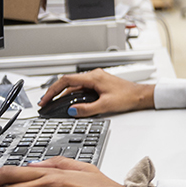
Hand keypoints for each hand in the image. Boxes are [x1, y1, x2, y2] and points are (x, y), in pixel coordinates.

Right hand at [39, 68, 154, 116]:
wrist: (140, 95)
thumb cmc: (128, 97)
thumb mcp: (105, 106)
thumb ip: (87, 109)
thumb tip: (72, 110)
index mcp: (94, 77)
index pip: (67, 80)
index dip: (53, 89)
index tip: (45, 99)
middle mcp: (94, 76)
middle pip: (68, 82)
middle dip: (55, 92)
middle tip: (45, 103)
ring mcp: (96, 79)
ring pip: (74, 86)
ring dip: (63, 94)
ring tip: (53, 104)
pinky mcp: (99, 84)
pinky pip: (81, 88)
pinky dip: (72, 95)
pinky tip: (68, 102)